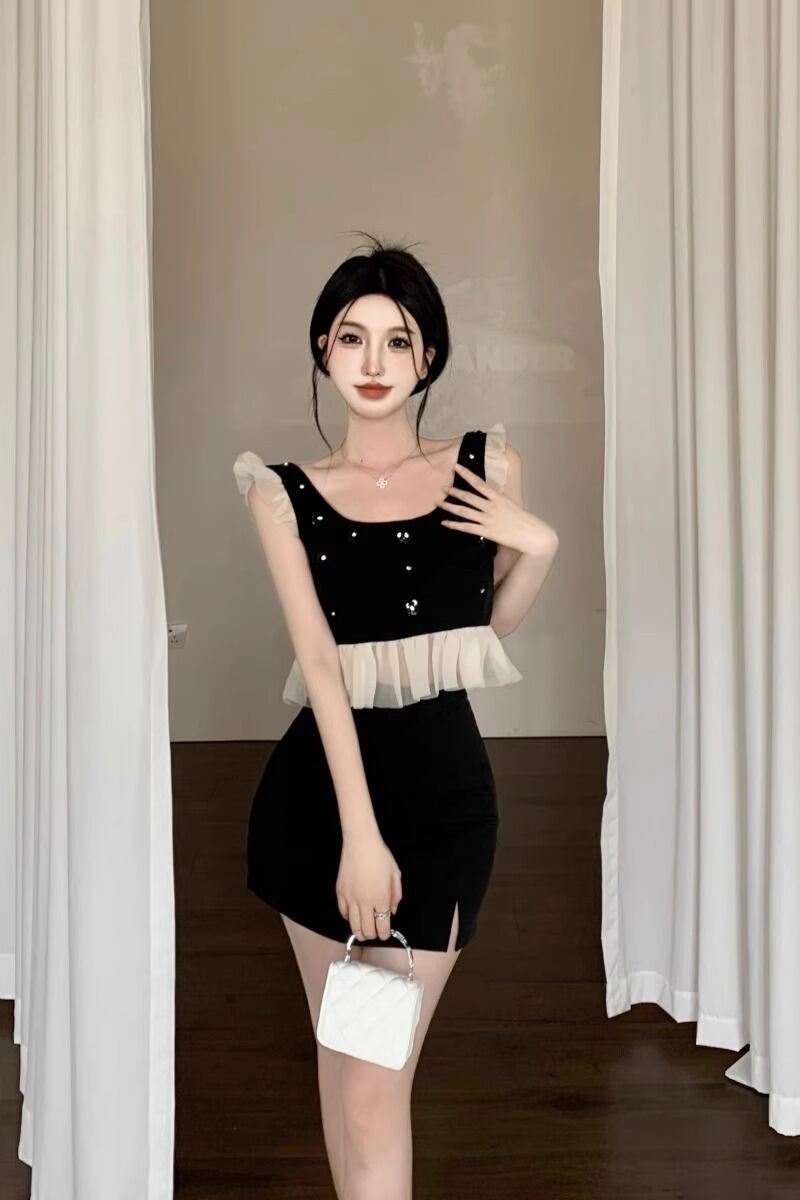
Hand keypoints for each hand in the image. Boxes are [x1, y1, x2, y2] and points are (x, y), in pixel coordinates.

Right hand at [336, 829, 402, 941]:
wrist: (361, 843)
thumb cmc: (380, 856)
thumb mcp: (395, 875)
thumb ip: (395, 896)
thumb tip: (392, 911)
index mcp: (381, 898)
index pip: (382, 926)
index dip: (384, 934)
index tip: (385, 934)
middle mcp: (365, 902)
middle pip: (367, 930)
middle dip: (372, 935)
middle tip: (375, 933)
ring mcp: (350, 898)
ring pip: (353, 926)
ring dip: (359, 932)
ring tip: (363, 931)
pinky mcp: (340, 892)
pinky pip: (343, 913)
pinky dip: (348, 918)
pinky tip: (353, 916)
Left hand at [438, 462, 555, 554]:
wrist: (532, 535)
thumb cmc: (523, 520)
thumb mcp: (511, 505)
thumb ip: (498, 500)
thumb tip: (488, 497)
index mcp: (498, 498)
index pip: (479, 483)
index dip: (467, 474)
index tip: (457, 467)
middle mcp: (491, 507)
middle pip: (468, 497)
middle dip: (454, 491)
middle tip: (442, 487)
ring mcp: (488, 519)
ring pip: (464, 511)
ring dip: (450, 506)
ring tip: (439, 502)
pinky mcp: (486, 532)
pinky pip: (466, 527)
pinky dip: (454, 524)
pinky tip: (445, 522)